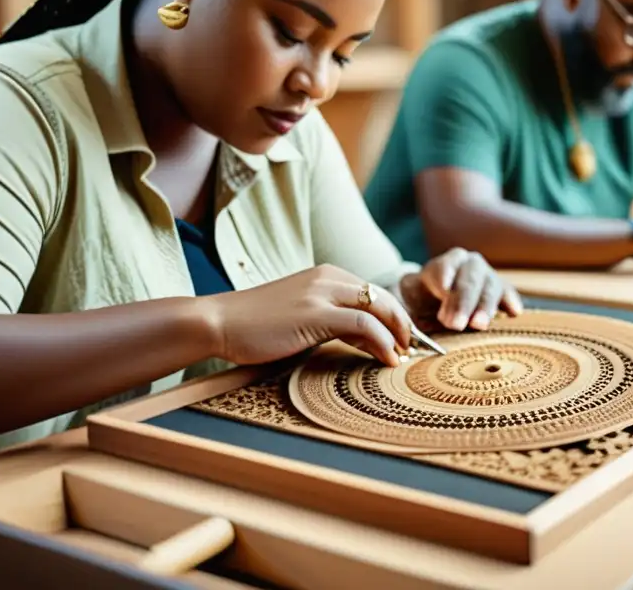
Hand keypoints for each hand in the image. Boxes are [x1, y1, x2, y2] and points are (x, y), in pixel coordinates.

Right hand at [205, 264, 413, 367]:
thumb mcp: (301, 315)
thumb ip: (331, 319)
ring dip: (398, 334)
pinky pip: (364, 325)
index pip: (373, 292)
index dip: (393, 316)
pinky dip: (383, 343)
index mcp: (326, 275)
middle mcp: (328, 277)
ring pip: (379, 307)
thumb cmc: (255, 325)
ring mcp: (322, 293)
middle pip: (383, 297)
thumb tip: (364, 339)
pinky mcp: (316, 314)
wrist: (219, 322)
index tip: (403, 338)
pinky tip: (388, 358)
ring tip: (403, 356)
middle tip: (413, 348)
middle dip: (403, 324)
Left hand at [398, 247, 523, 331]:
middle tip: (454, 323)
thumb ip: (404, 306)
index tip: (442, 290)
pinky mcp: (501, 291)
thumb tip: (405, 322)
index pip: (445, 266)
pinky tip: (512, 312)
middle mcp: (470, 264)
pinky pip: (508, 294)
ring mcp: (488, 277)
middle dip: (462, 301)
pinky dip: (510, 301)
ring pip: (490, 287)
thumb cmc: (420, 300)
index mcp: (446, 262)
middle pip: (469, 278)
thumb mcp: (407, 299)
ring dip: (484, 306)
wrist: (437, 300)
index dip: (444, 277)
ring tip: (478, 325)